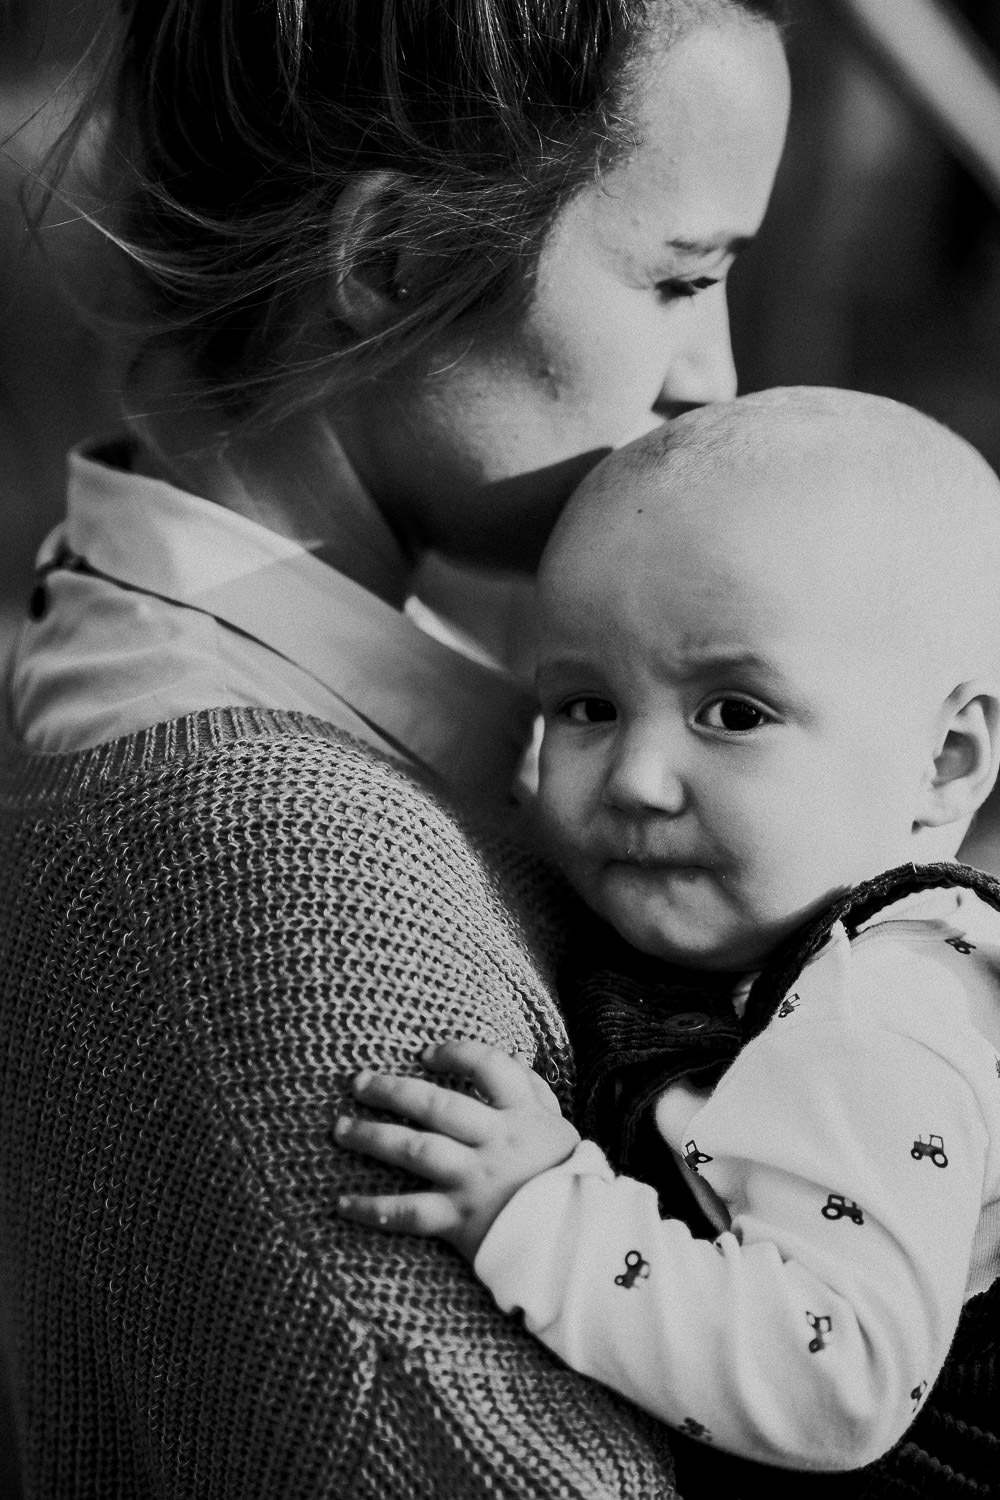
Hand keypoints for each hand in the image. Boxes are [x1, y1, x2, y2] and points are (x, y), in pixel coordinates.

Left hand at [335, 1039, 580, 1260]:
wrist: (576, 1244)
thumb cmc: (564, 1178)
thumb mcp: (557, 1125)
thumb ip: (531, 1089)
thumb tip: (505, 1057)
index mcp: (522, 1115)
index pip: (488, 1065)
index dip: (453, 1053)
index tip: (423, 1054)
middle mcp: (495, 1143)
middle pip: (436, 1105)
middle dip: (392, 1089)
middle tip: (357, 1082)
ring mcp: (474, 1181)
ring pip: (415, 1150)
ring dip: (372, 1137)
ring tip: (340, 1128)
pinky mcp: (459, 1220)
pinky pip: (409, 1213)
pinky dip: (373, 1209)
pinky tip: (342, 1204)